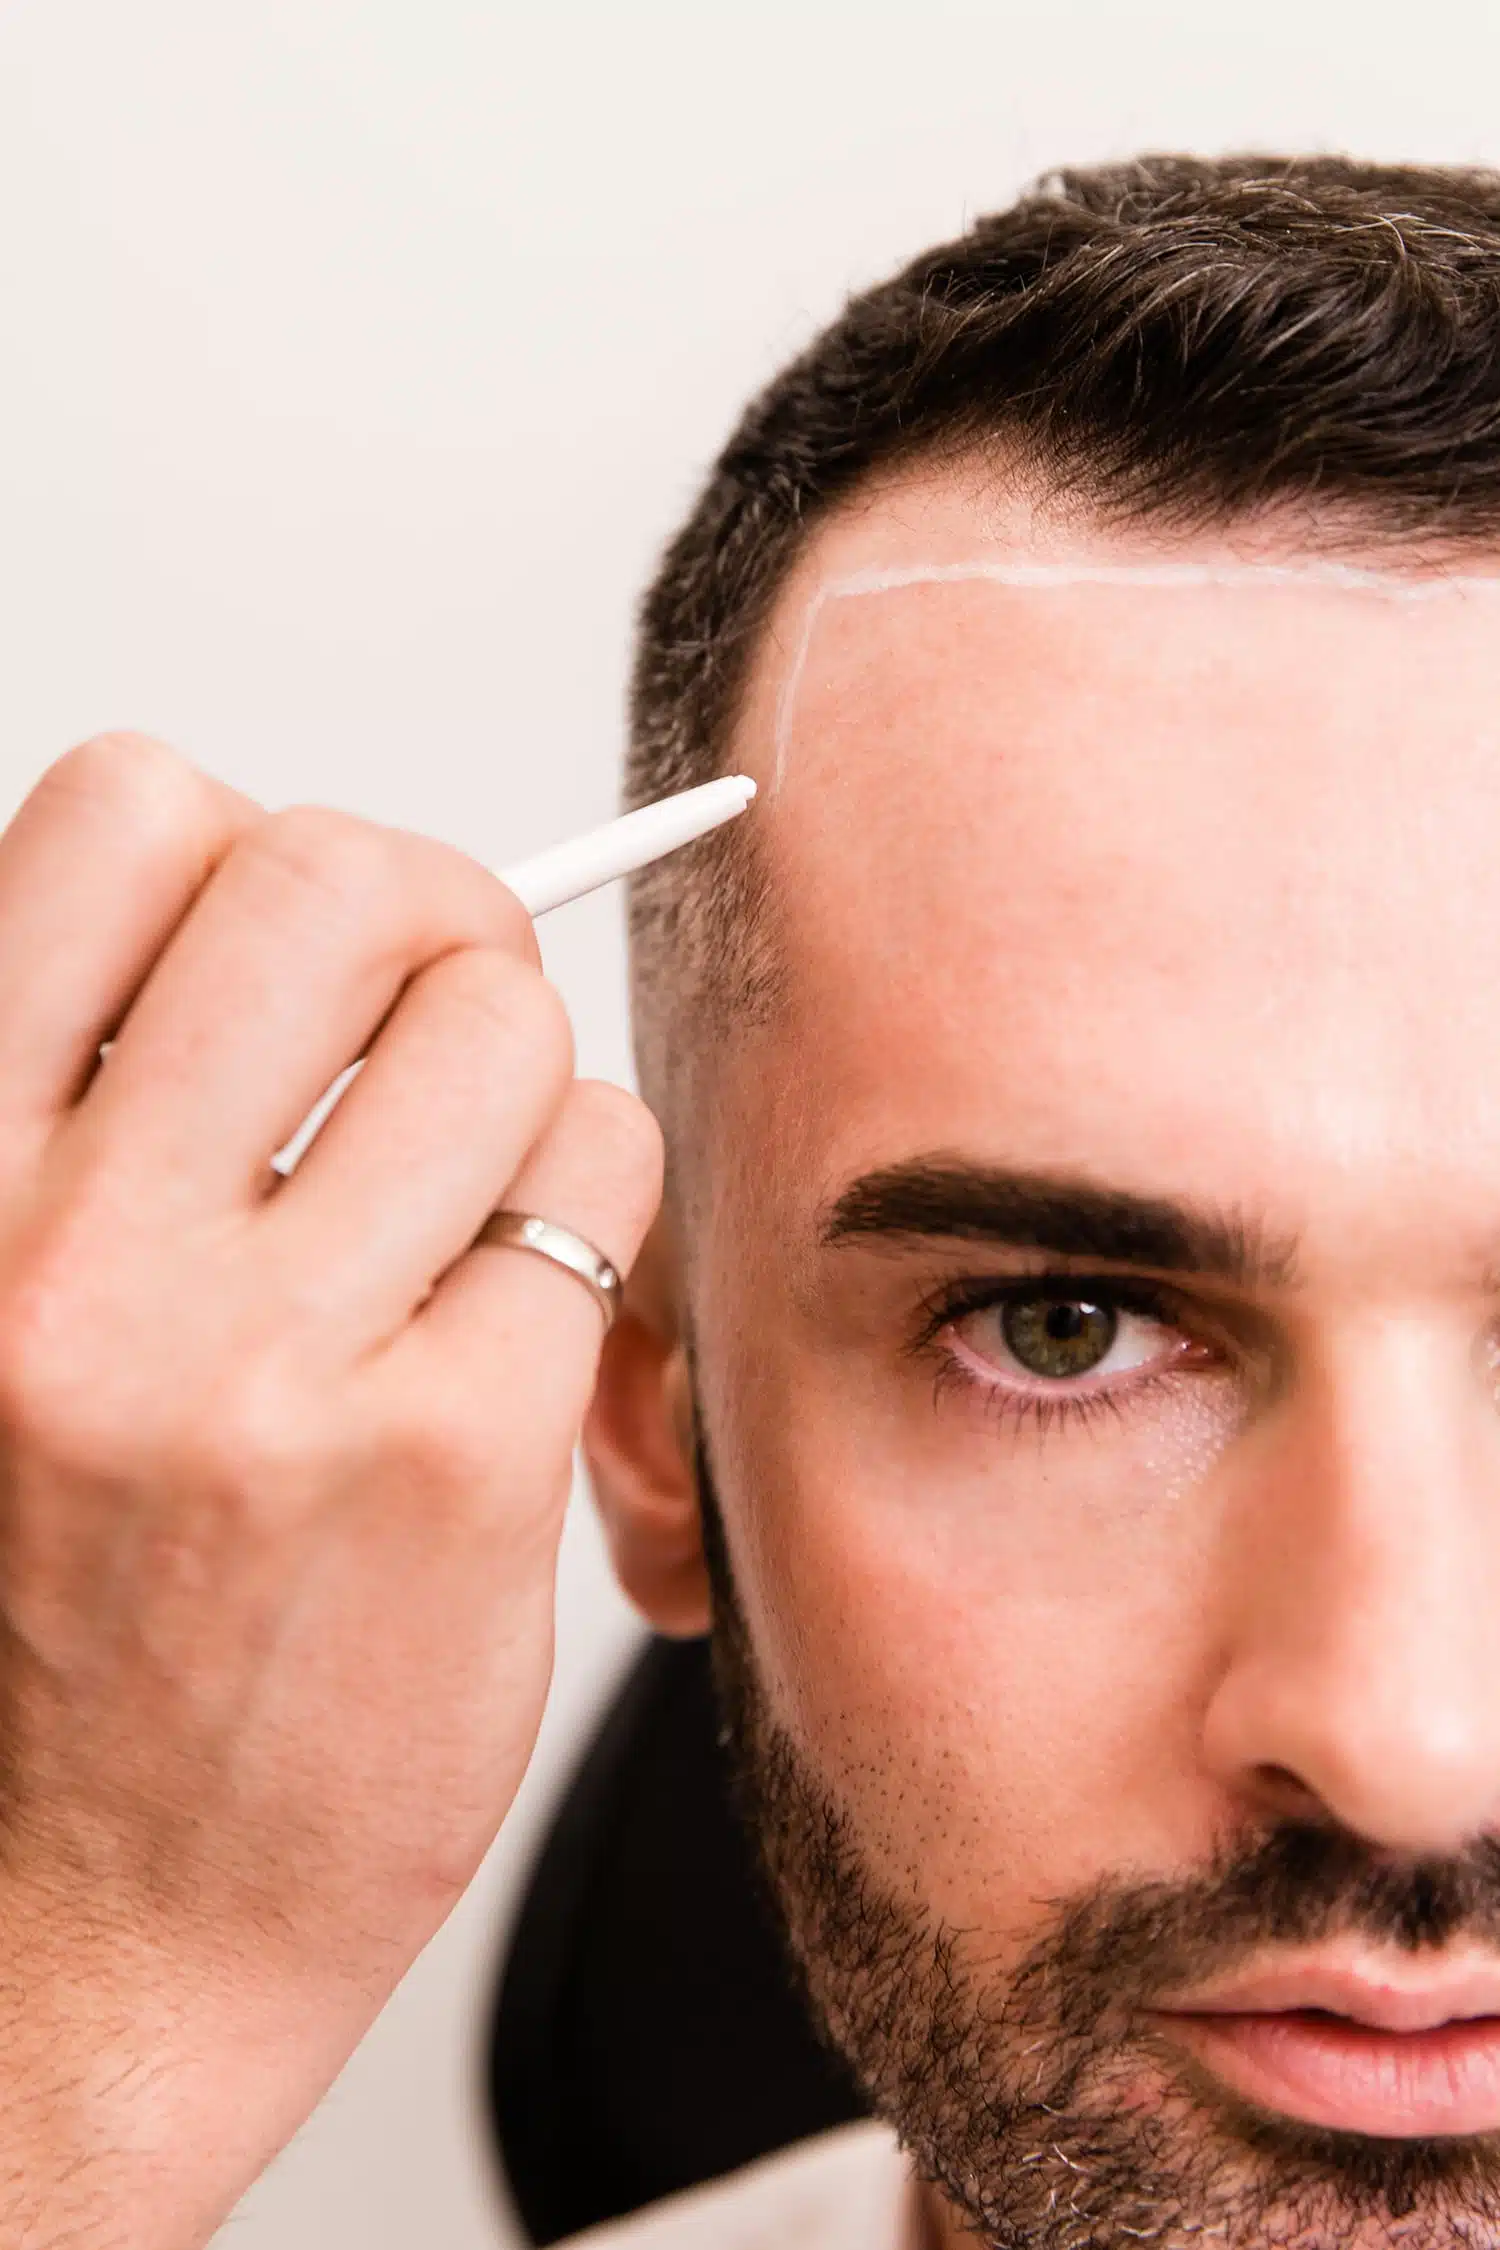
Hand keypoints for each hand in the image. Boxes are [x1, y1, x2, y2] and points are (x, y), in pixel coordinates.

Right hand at [0, 735, 662, 2246]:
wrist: (72, 1936)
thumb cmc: (42, 1610)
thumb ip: (94, 1104)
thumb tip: (287, 902)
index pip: (128, 813)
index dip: (242, 845)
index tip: (288, 949)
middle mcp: (71, 1256)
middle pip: (347, 879)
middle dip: (428, 921)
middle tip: (430, 1022)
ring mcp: (266, 1363)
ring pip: (504, 1021)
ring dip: (516, 1077)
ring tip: (462, 1196)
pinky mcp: (448, 1460)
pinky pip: (599, 1177)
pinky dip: (586, 1205)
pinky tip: (513, 1309)